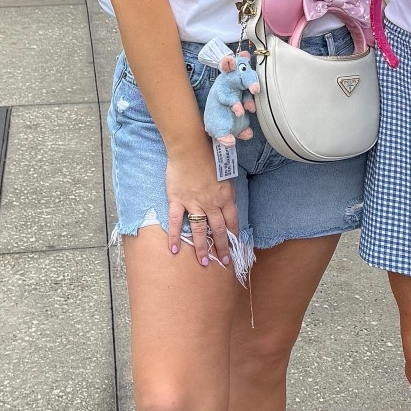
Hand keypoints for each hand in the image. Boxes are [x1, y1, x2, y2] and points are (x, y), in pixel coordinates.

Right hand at [164, 141, 238, 270]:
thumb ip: (226, 187)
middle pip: (219, 230)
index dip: (234, 234)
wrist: (190, 147)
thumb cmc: (209, 154)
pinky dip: (175, 236)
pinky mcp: (178, 201)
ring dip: (203, 248)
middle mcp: (212, 203)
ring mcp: (194, 203)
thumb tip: (227, 196)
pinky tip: (174, 250)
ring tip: (204, 263)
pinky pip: (177, 222)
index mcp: (225, 196)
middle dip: (223, 247)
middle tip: (224, 262)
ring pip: (200, 230)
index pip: (232, 220)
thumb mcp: (226, 171)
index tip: (235, 245)